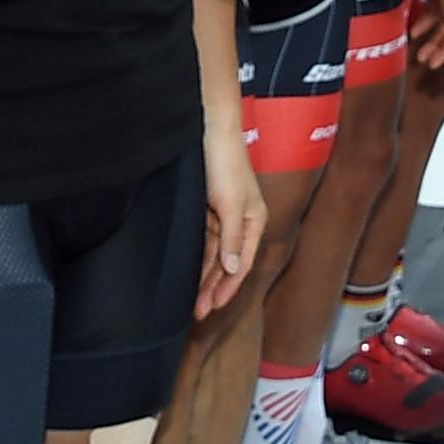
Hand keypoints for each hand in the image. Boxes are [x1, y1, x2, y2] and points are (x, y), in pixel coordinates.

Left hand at [195, 123, 264, 317]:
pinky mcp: (208, 210)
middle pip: (228, 263)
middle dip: (214, 288)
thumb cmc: (225, 164)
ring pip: (214, 255)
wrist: (208, 131)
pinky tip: (189, 273)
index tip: (213, 306)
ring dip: (204, 277)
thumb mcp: (230, 204)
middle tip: (198, 312)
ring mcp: (223, 217)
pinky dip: (197, 259)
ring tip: (192, 300)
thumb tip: (234, 270)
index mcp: (254, 222)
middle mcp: (241, 223)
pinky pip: (203, 242)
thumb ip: (232, 239)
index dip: (229, 287)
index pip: (242, 264)